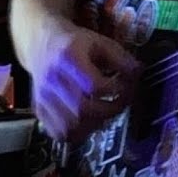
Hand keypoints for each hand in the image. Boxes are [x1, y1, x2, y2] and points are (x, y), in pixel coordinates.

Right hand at [27, 18, 141, 142]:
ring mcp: (43, 97)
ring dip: (94, 125)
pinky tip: (88, 121)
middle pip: (81, 109)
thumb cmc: (75, 43)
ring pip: (70, 126)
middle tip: (121, 104)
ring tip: (105, 112)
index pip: (94, 85)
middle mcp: (51, 79)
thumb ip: (121, 58)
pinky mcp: (39, 109)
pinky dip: (77, 134)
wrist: (41, 42)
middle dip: (108, 111)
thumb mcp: (100, 42)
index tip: (128, 87)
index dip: (116, 90)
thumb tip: (138, 73)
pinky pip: (59, 133)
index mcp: (67, 57)